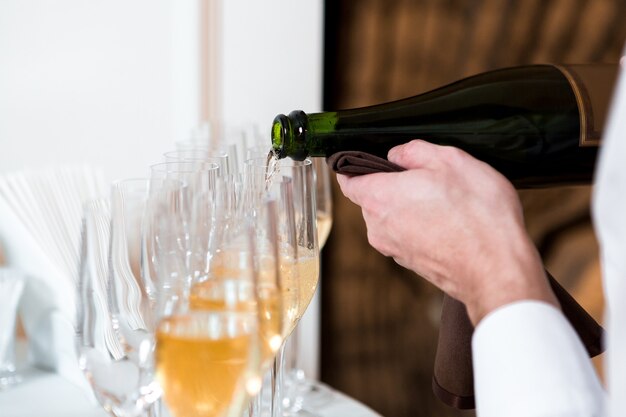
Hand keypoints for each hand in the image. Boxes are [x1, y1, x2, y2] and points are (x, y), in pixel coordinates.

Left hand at [337, 140, 557, 323]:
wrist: (497, 268)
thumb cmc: (477, 214)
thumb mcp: (450, 160)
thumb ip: (413, 151)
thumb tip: (396, 155)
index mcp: (378, 198)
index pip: (347, 180)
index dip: (354, 166)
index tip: (369, 159)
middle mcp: (378, 227)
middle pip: (372, 198)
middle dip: (393, 184)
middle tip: (428, 177)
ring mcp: (394, 248)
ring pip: (392, 217)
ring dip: (412, 205)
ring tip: (446, 201)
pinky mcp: (412, 263)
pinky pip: (408, 235)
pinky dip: (423, 225)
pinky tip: (451, 221)